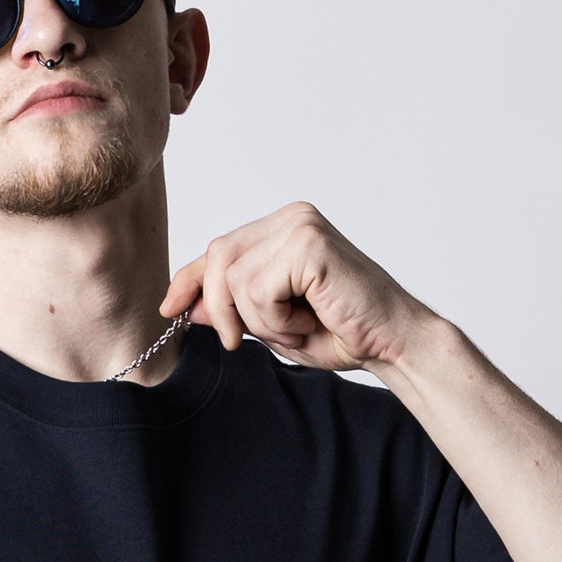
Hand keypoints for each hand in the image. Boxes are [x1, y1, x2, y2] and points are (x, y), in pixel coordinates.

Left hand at [159, 200, 430, 373]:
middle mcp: (291, 218)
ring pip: (234, 279)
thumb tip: (187, 307)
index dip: (189, 279)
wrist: (393, 343)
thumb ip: (235, 310)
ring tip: (295, 328)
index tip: (168, 308)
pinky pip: (258, 290)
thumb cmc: (343, 333)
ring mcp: (300, 226)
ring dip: (258, 321)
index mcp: (283, 229)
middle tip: (238, 342)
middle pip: (217, 257)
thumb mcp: (274, 326)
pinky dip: (276, 320)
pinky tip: (308, 321)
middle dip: (219, 308)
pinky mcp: (308, 244)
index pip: (220, 249)